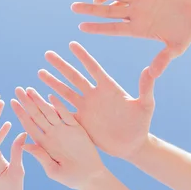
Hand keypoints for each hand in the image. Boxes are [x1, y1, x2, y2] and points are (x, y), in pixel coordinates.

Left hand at [11, 87, 105, 189]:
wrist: (90, 177)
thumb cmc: (70, 178)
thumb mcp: (53, 170)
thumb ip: (40, 156)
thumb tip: (24, 145)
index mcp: (43, 143)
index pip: (29, 125)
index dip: (20, 114)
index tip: (12, 102)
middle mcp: (51, 133)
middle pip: (36, 115)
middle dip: (27, 102)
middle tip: (17, 89)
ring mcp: (63, 129)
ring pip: (49, 112)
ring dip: (39, 101)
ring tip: (30, 90)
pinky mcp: (76, 128)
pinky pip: (67, 115)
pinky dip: (59, 106)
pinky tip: (51, 97)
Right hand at [39, 42, 154, 159]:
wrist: (133, 145)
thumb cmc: (141, 124)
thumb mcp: (146, 105)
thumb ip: (146, 87)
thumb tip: (150, 69)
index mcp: (109, 88)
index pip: (93, 68)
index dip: (82, 56)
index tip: (71, 44)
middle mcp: (94, 95)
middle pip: (74, 76)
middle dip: (61, 65)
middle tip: (48, 54)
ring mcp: (86, 107)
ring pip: (66, 91)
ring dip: (53, 83)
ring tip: (40, 72)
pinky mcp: (81, 121)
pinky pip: (65, 111)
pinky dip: (55, 104)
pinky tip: (43, 97)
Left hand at [72, 0, 190, 75]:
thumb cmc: (187, 33)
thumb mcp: (176, 48)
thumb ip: (163, 59)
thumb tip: (153, 75)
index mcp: (138, 28)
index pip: (114, 28)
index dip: (98, 28)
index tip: (81, 27)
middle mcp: (135, 12)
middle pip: (109, 10)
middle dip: (91, 8)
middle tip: (73, 7)